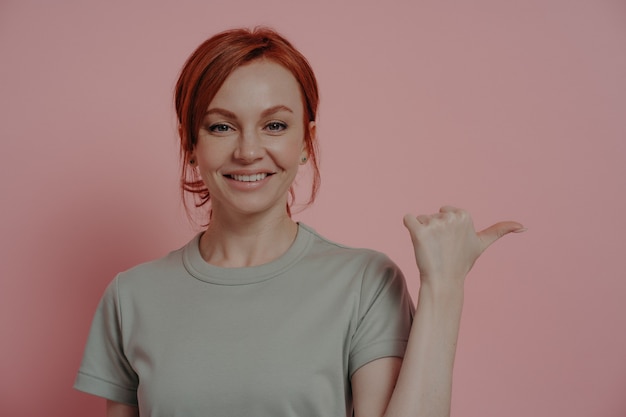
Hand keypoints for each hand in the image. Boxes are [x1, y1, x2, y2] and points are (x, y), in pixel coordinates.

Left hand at [403, 206, 524, 285]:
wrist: (444, 282)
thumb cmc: (461, 262)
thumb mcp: (482, 244)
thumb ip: (501, 230)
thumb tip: (524, 226)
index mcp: (464, 215)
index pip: (444, 212)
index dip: (445, 228)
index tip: (451, 242)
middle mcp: (451, 217)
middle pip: (432, 216)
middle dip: (433, 230)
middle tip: (441, 247)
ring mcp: (435, 224)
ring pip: (421, 219)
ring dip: (422, 233)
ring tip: (432, 249)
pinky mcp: (419, 231)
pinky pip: (407, 218)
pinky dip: (408, 226)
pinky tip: (416, 239)